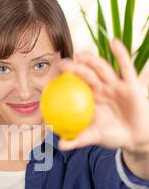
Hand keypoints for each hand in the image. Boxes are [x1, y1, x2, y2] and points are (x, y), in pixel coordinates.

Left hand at [56, 38, 148, 153]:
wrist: (136, 138)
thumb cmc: (113, 136)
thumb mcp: (94, 137)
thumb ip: (78, 140)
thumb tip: (60, 145)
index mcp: (91, 98)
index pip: (76, 85)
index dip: (65, 79)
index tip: (51, 76)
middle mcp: (102, 88)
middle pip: (86, 74)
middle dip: (74, 67)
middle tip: (62, 63)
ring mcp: (116, 84)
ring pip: (102, 69)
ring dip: (92, 60)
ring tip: (81, 55)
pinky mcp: (131, 84)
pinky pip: (125, 67)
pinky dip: (120, 53)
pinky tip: (113, 42)